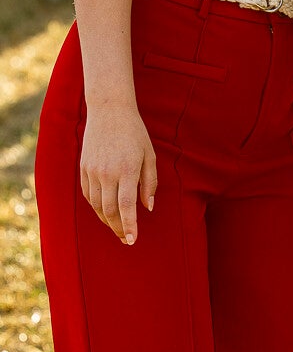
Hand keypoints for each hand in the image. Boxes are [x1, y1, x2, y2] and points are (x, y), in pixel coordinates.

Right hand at [80, 103, 156, 244]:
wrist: (109, 111)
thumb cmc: (134, 133)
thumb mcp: (149, 155)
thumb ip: (150, 182)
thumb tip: (148, 207)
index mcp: (127, 170)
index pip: (126, 206)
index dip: (129, 226)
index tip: (133, 240)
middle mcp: (107, 173)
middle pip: (110, 210)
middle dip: (118, 228)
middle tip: (127, 239)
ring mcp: (93, 171)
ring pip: (97, 205)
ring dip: (107, 221)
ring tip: (118, 228)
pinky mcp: (84, 168)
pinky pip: (89, 195)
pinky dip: (97, 207)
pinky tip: (106, 212)